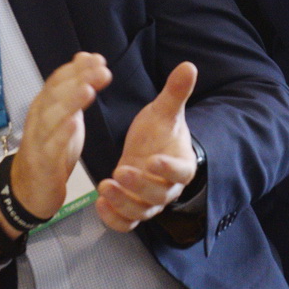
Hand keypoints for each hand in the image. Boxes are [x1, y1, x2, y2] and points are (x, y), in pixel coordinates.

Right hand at [12, 52, 112, 221]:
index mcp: (44, 106)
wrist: (27, 189)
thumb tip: (85, 57)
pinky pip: (50, 147)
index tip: (98, 59)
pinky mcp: (42, 162)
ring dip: (69, 102)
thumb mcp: (65, 115)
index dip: (77, 69)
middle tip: (102, 70)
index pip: (57, 81)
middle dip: (78, 80)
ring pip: (51, 117)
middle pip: (55, 95)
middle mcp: (38, 118)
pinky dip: (61, 135)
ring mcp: (38, 140)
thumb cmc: (50, 148)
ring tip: (88, 90)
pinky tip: (74, 125)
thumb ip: (74, 88)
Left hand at [97, 61, 200, 231]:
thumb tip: (189, 65)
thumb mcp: (163, 111)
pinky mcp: (133, 209)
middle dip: (139, 186)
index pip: (181, 172)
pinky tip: (99, 203)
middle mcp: (168, 188)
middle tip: (120, 171)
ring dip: (122, 203)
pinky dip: (113, 219)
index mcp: (182, 165)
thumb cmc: (158, 133)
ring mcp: (150, 202)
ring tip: (103, 186)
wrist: (148, 150)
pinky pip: (126, 223)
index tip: (153, 160)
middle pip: (159, 196)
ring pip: (141, 212)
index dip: (168, 169)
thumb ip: (175, 93)